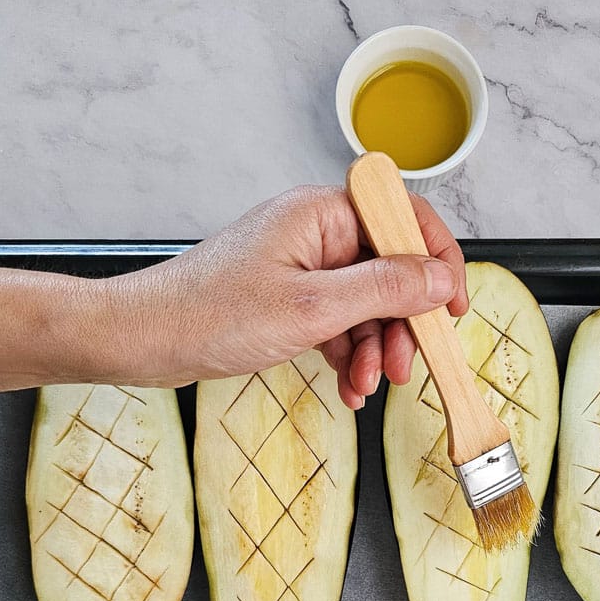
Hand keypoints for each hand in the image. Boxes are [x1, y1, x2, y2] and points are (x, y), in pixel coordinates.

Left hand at [115, 185, 468, 406]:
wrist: (145, 341)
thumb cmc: (209, 315)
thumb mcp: (312, 308)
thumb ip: (384, 290)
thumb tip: (440, 280)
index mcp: (322, 213)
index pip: (405, 219)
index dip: (439, 262)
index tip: (454, 308)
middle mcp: (316, 232)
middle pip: (390, 269)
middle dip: (403, 324)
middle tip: (405, 367)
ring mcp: (302, 266)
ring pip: (367, 304)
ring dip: (375, 349)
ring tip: (365, 387)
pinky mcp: (289, 297)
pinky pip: (339, 322)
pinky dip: (349, 355)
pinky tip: (348, 386)